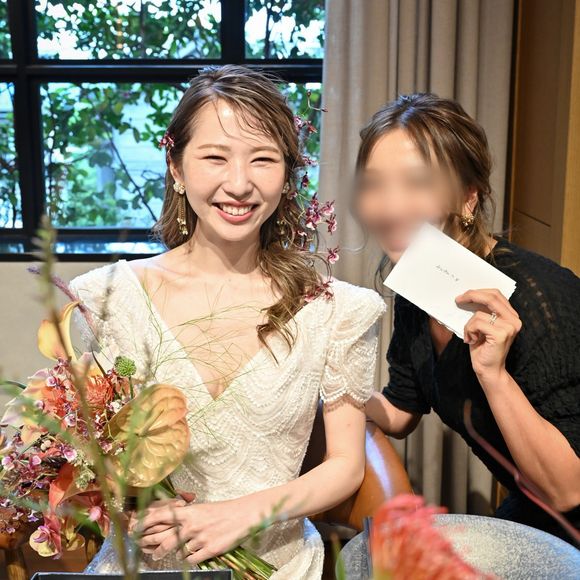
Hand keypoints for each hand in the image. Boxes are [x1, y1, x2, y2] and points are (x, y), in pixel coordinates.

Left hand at [129, 496, 256, 564]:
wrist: (244, 515)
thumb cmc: (223, 510)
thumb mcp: (202, 508)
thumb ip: (186, 516)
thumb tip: (170, 522)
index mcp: (189, 512)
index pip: (161, 516)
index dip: (146, 523)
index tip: (136, 528)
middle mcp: (192, 525)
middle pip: (164, 539)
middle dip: (154, 547)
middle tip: (151, 552)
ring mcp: (200, 539)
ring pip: (177, 552)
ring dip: (172, 554)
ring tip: (169, 555)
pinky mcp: (209, 550)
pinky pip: (191, 559)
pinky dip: (188, 559)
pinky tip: (190, 556)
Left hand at [456, 289, 521, 383]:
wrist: (488, 369)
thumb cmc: (483, 348)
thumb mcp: (482, 326)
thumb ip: (482, 311)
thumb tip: (467, 296)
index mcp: (511, 315)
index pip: (496, 294)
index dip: (479, 291)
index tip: (464, 294)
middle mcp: (514, 320)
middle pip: (491, 297)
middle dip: (471, 295)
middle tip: (458, 300)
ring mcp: (509, 327)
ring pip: (479, 313)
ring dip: (468, 324)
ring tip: (470, 336)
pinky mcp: (501, 334)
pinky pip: (477, 323)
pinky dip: (469, 331)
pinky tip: (472, 340)